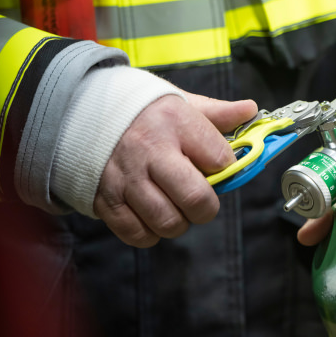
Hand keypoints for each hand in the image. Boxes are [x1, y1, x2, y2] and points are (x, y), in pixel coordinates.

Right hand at [94, 92, 256, 247]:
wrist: (84, 112)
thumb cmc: (144, 113)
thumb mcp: (182, 102)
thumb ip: (218, 113)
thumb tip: (251, 110)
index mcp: (175, 122)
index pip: (220, 158)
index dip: (226, 168)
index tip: (217, 167)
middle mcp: (150, 150)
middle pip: (195, 197)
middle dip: (207, 207)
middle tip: (203, 201)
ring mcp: (126, 178)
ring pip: (167, 221)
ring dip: (179, 223)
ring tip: (176, 208)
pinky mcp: (105, 199)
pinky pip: (137, 234)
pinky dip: (151, 233)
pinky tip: (152, 216)